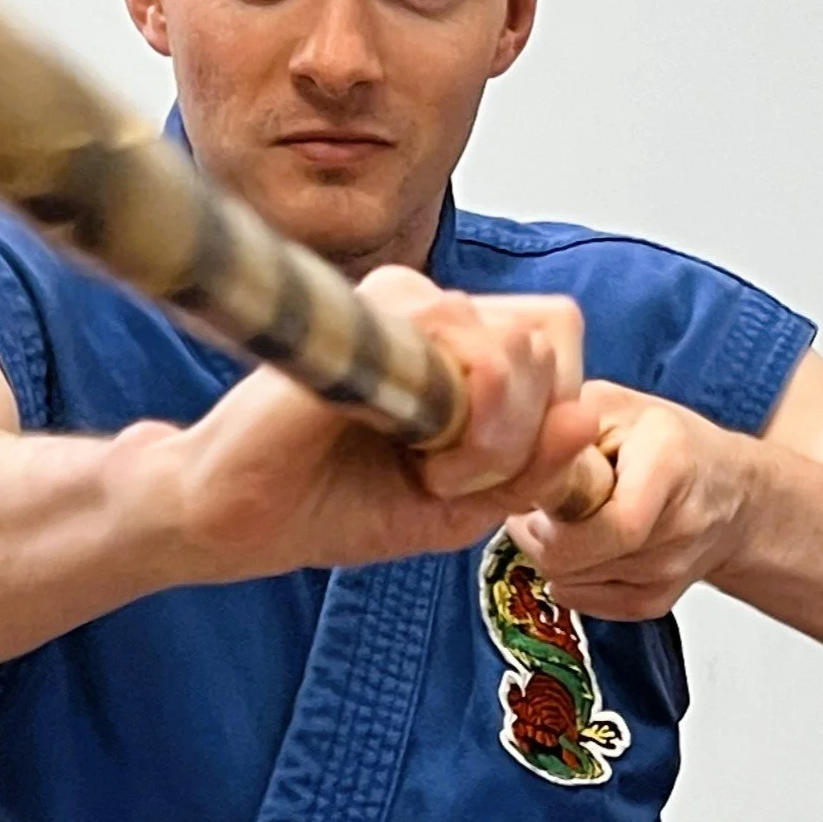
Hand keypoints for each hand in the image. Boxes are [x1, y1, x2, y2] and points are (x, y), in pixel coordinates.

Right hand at [158, 272, 601, 582]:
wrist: (233, 518)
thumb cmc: (328, 505)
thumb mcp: (456, 509)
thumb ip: (530, 471)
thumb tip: (589, 422)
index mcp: (457, 347)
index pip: (558, 348)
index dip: (549, 424)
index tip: (485, 480)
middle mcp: (435, 311)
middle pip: (550, 341)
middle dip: (527, 435)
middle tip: (455, 480)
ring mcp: (401, 303)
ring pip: (519, 344)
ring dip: (497, 436)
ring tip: (431, 473)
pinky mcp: (369, 313)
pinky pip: (466, 340)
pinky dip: (467, 420)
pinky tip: (420, 460)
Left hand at [508, 382, 754, 620]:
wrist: (731, 495)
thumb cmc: (670, 444)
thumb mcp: (619, 406)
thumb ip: (567, 421)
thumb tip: (512, 452)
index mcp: (669, 464)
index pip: (611, 524)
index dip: (555, 520)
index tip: (536, 497)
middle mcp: (678, 527)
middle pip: (575, 561)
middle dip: (540, 536)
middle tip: (541, 508)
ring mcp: (669, 573)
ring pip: (570, 584)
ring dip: (553, 554)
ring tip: (572, 520)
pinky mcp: (655, 603)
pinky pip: (583, 603)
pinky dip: (570, 576)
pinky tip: (585, 546)